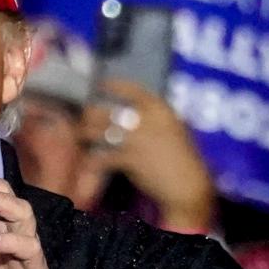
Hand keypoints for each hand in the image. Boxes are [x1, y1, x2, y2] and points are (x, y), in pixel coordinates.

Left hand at [79, 79, 214, 232]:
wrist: (188, 184)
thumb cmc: (185, 158)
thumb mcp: (176, 129)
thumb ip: (157, 119)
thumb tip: (138, 112)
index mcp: (161, 109)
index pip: (133, 89)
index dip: (113, 85)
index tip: (100, 84)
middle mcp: (147, 120)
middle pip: (108, 111)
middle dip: (91, 115)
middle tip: (83, 117)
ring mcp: (137, 139)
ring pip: (100, 131)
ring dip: (86, 133)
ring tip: (80, 135)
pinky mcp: (130, 159)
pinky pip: (103, 157)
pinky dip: (93, 160)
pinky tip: (88, 162)